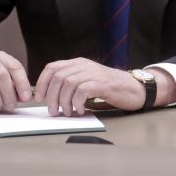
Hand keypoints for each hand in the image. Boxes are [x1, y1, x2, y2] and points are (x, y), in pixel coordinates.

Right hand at [0, 52, 32, 111]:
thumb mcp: (3, 80)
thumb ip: (15, 86)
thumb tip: (26, 97)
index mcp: (1, 58)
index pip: (15, 67)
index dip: (22, 83)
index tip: (26, 98)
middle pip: (3, 76)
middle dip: (10, 94)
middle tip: (11, 106)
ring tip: (0, 107)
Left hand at [35, 59, 172, 115]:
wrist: (135, 89)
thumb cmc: (110, 88)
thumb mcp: (88, 80)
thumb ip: (72, 83)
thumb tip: (50, 97)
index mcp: (79, 63)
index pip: (52, 68)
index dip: (42, 83)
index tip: (40, 98)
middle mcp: (85, 65)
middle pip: (58, 77)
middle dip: (52, 96)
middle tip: (53, 111)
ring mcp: (95, 73)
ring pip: (68, 84)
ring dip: (64, 101)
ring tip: (67, 112)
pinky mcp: (103, 83)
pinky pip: (82, 91)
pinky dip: (77, 102)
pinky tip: (80, 110)